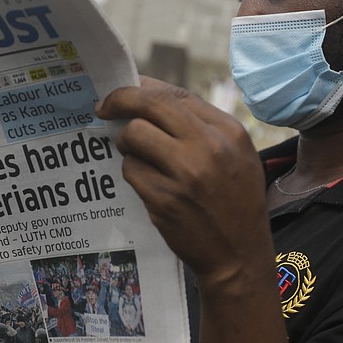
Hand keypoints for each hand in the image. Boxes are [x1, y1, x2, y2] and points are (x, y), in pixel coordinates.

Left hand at [97, 77, 272, 289]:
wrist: (239, 255)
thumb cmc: (235, 201)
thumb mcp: (236, 155)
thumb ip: (200, 125)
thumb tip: (148, 93)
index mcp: (228, 131)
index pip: (176, 95)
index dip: (142, 87)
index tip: (124, 91)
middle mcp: (209, 147)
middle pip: (150, 105)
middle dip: (119, 100)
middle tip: (103, 108)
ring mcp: (186, 174)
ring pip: (134, 136)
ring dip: (126, 144)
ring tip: (136, 155)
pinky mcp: (165, 200)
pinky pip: (131, 171)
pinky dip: (133, 174)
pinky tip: (147, 184)